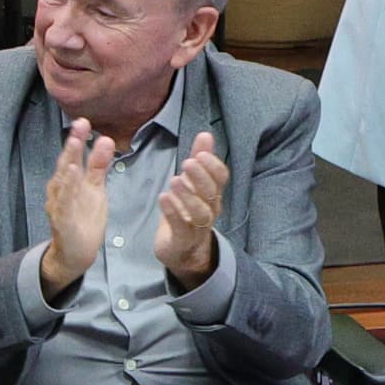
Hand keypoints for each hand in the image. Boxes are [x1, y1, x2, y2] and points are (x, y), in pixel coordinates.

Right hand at [39, 118, 117, 301]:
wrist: (75, 252)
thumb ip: (98, 165)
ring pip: (63, 181)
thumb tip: (106, 138)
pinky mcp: (62, 220)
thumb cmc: (83, 218)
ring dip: (68, 163)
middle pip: (67, 164)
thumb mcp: (95, 189)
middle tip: (80, 125)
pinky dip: (67, 189)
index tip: (84, 120)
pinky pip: (64, 203)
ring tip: (75, 145)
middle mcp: (61, 190)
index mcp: (69, 181)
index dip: (78, 138)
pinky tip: (71, 176)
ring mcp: (60, 204)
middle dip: (73, 145)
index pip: (74, 156)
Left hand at [153, 131, 226, 288]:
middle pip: (212, 193)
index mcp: (213, 193)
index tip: (200, 153)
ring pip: (200, 212)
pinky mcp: (183, 240)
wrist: (184, 251)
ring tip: (173, 181)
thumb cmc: (188, 211)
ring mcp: (198, 227)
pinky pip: (181, 227)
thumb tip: (206, 134)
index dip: (213, 165)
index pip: (221, 178)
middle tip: (187, 163)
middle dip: (201, 177)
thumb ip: (199, 158)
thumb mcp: (192, 182)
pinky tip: (163, 198)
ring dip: (188, 195)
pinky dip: (173, 212)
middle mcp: (210, 209)